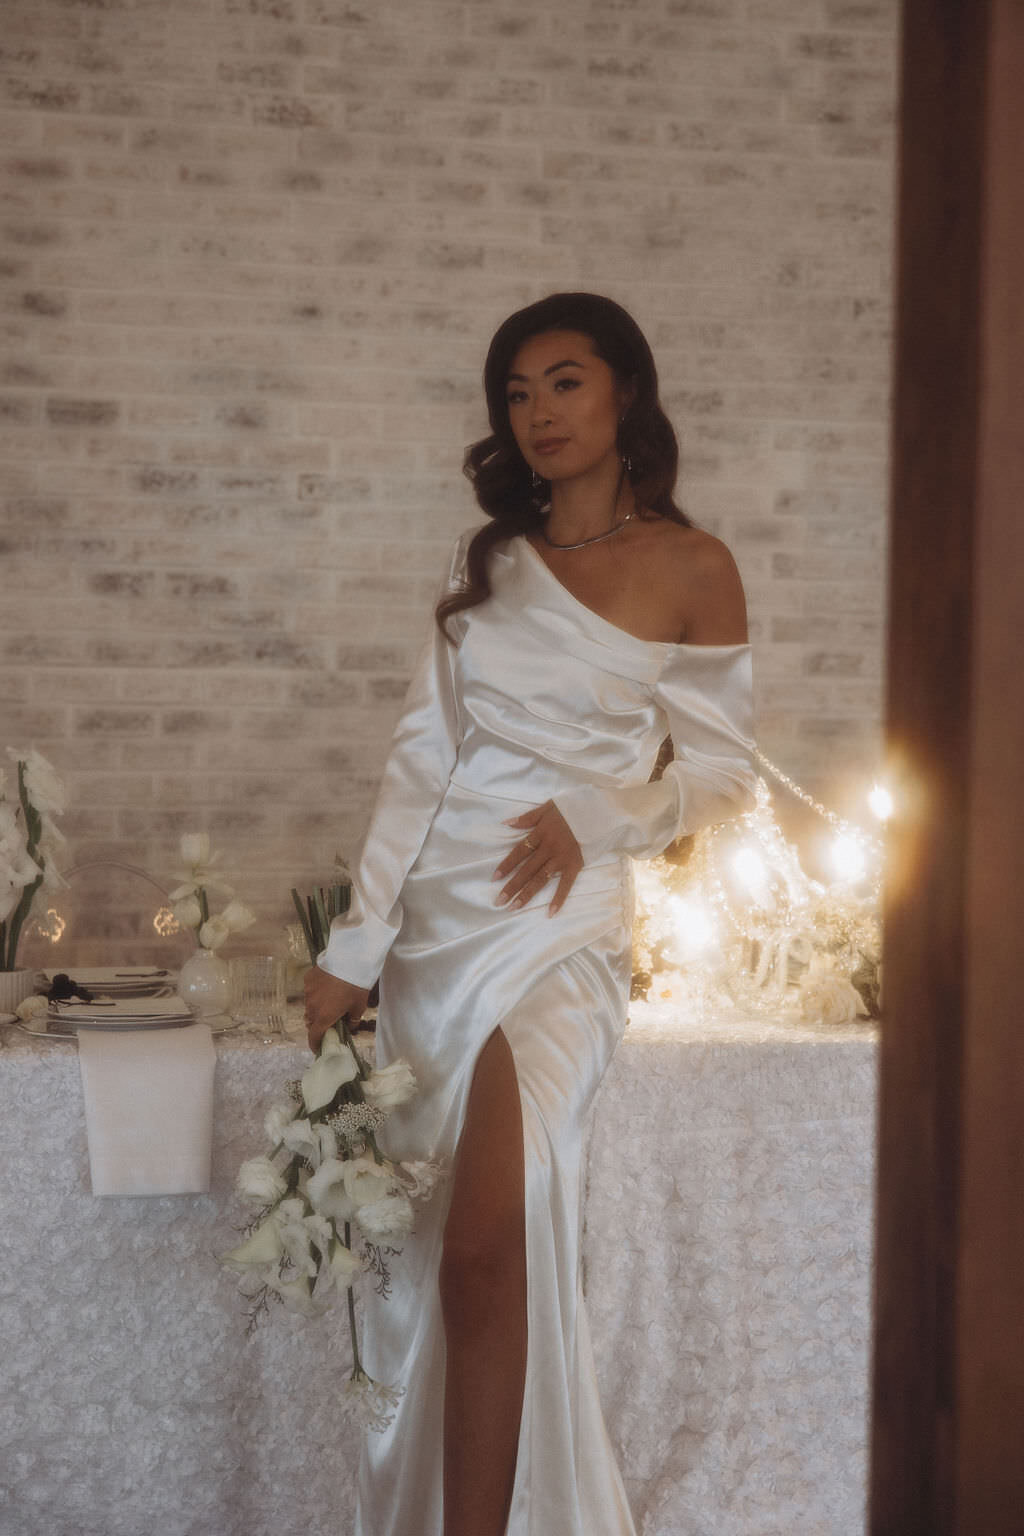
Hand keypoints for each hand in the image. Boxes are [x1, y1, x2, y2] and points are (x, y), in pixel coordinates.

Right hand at [303, 966, 369, 1053]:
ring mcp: (308, 992)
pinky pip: (310, 991)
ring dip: (317, 1007)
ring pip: (310, 1005)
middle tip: (331, 1019)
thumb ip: (352, 1020)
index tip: (319, 1047)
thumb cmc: (356, 986)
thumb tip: (349, 1027)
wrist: (349, 959)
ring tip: (331, 999)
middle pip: (312, 1021)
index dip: (315, 1044)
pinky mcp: (308, 979)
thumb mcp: (359, 1006)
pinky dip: (316, 992)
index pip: (314, 1037)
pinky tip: (328, 985)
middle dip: (319, 1023)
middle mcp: (312, 1007)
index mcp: (324, 1017)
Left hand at [494, 801, 582, 915]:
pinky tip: (550, 912)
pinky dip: (558, 899)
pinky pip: (566, 884)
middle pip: (527, 870)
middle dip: (512, 886)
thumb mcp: (548, 807)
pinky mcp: (575, 865)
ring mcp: (562, 859)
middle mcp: (549, 849)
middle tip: (499, 902)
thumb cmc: (572, 808)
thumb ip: (527, 818)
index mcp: (540, 834)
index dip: (507, 865)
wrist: (599, 812)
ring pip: (541, 879)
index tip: (494, 878)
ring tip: (514, 907)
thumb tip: (506, 823)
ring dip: (527, 894)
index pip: (519, 852)